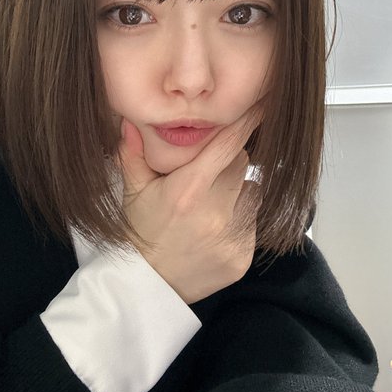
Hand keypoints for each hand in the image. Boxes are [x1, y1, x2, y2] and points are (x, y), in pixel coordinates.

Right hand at [116, 113, 257, 303]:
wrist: (147, 287)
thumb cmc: (140, 233)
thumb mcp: (132, 192)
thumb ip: (133, 154)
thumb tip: (130, 121)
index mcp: (188, 190)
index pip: (227, 145)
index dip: (246, 122)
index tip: (261, 104)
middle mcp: (214, 212)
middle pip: (241, 163)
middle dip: (228, 161)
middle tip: (207, 174)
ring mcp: (232, 237)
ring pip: (252, 191)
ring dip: (237, 190)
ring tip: (210, 205)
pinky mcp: (243, 257)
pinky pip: (253, 221)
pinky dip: (240, 219)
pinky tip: (215, 229)